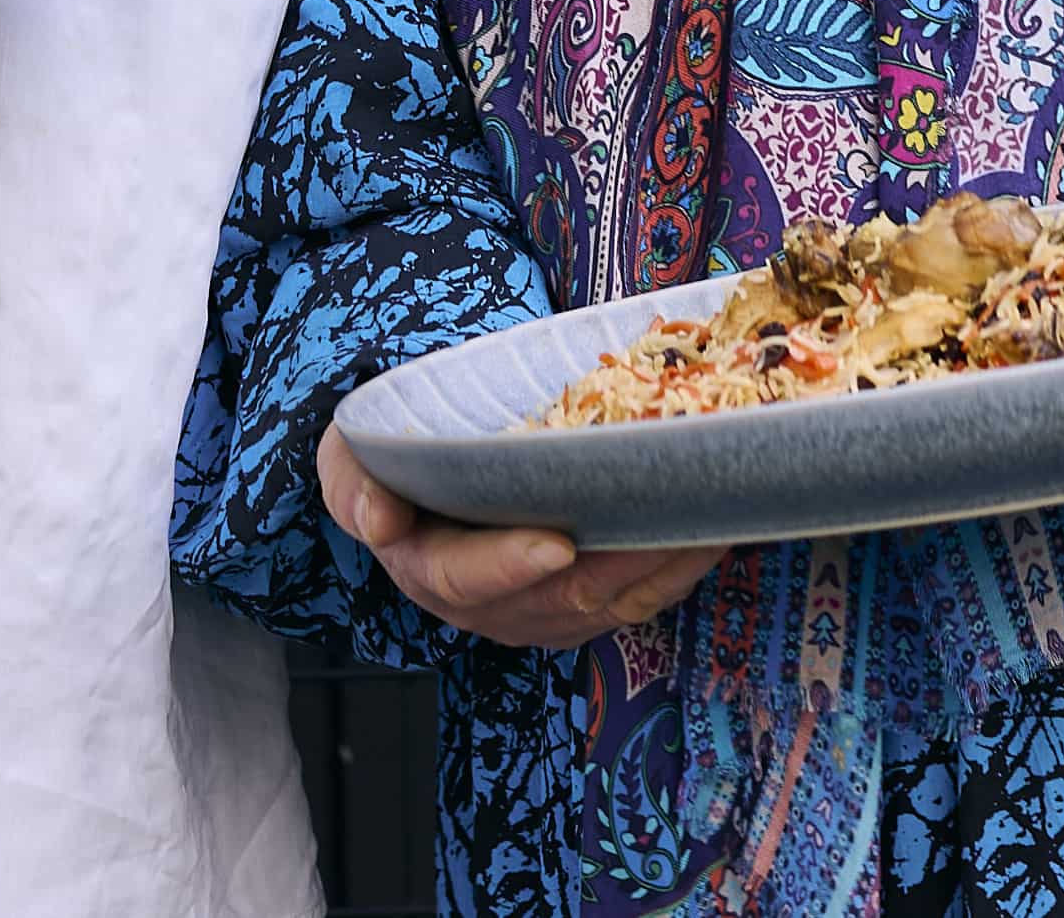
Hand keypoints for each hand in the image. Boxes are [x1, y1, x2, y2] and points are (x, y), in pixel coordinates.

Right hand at [321, 426, 724, 650]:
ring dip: (663, 563)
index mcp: (426, 567)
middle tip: (671, 514)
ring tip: (710, 513)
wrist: (426, 468)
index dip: (509, 565)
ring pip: (610, 603)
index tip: (554, 543)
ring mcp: (540, 611)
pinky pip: (637, 600)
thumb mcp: (351, 454)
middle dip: (622, 561)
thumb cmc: (395, 452)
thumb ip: (353, 483)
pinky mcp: (582, 605)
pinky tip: (712, 529)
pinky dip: (677, 568)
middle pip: (560, 598)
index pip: (465, 578)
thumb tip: (377, 520)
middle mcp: (488, 604)